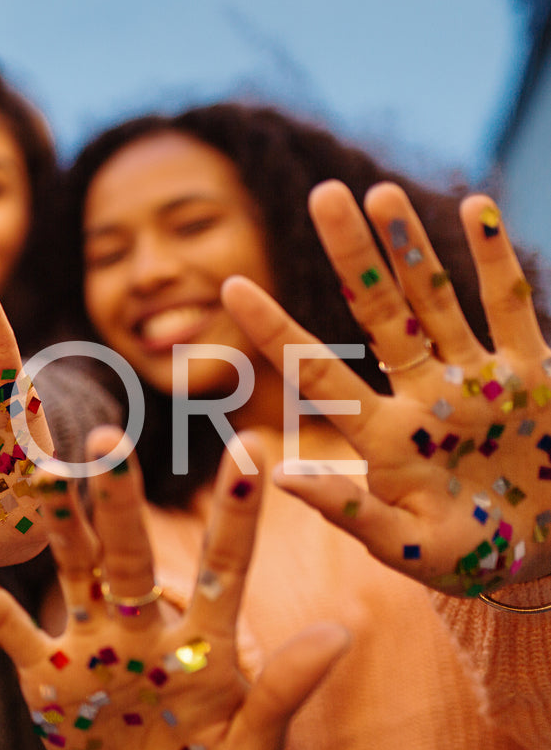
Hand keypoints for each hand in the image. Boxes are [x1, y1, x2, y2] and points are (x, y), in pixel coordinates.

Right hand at [0, 431, 348, 749]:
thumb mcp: (251, 746)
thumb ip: (284, 691)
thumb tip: (340, 634)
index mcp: (203, 640)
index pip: (224, 567)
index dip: (235, 514)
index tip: (251, 450)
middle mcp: (143, 623)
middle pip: (132, 554)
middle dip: (119, 501)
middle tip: (108, 439)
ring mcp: (91, 641)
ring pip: (73, 569)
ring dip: (57, 523)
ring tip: (40, 469)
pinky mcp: (45, 671)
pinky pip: (1, 623)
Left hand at [224, 182, 550, 602]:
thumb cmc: (471, 559)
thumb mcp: (408, 547)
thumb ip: (349, 512)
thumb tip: (277, 475)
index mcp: (382, 435)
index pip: (316, 371)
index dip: (274, 329)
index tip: (228, 284)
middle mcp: (422, 394)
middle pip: (377, 312)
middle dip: (351, 255)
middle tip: (321, 194)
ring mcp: (477, 378)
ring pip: (436, 297)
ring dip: (411, 244)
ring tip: (379, 190)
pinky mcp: (535, 374)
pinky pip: (509, 305)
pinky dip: (494, 259)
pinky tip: (475, 206)